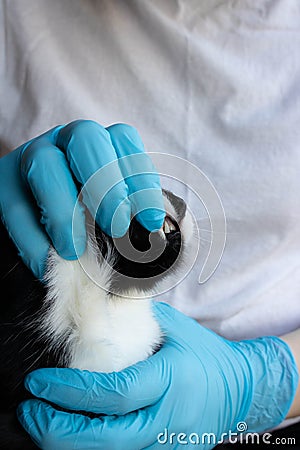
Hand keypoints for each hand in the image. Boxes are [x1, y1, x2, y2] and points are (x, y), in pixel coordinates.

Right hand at [0, 121, 164, 277]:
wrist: (44, 239)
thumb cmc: (93, 232)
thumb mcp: (120, 224)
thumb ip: (138, 223)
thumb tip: (163, 234)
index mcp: (103, 147)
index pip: (124, 141)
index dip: (140, 179)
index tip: (151, 221)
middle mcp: (68, 144)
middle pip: (85, 138)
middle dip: (104, 182)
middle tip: (116, 227)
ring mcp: (33, 158)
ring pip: (44, 164)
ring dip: (63, 209)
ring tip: (73, 250)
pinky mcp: (4, 184)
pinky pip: (13, 203)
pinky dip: (30, 236)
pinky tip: (44, 262)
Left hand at [17, 302, 297, 449]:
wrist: (240, 390)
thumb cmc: (207, 355)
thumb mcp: (177, 328)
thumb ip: (137, 319)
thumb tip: (98, 309)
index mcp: (169, 380)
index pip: (113, 393)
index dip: (70, 391)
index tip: (40, 383)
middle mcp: (167, 418)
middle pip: (106, 439)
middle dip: (59, 431)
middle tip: (31, 412)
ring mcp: (167, 444)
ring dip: (70, 444)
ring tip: (43, 425)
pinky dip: (93, 448)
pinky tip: (74, 433)